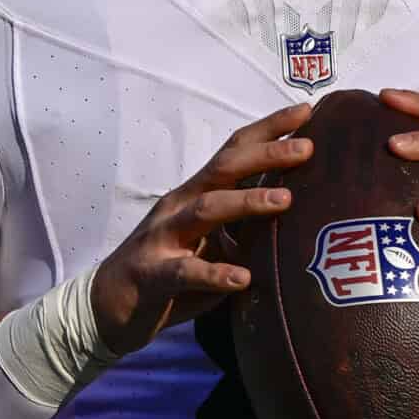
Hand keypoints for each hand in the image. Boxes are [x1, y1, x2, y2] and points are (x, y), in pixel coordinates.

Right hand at [91, 102, 313, 355]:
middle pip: (224, 169)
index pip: (234, 151)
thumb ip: (247, 229)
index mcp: (196, 193)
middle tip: (308, 148)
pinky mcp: (152, 274)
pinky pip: (185, 271)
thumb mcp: (213, 243)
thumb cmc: (172, 271)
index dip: (268, 129)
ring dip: (247, 201)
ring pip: (206, 210)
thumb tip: (301, 217)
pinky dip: (215, 273)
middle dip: (266, 155)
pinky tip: (242, 278)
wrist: (111, 307)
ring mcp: (163, 237)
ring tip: (285, 200)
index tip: (306, 111)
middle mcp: (179, 205)